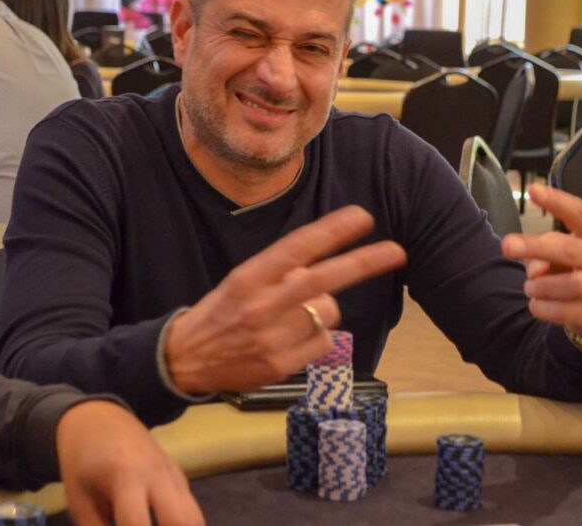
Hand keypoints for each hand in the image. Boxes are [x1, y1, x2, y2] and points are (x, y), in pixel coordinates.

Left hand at [56, 401, 203, 525]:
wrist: (99, 419)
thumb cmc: (83, 462)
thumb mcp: (80, 500)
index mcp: (126, 477)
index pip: (137, 525)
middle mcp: (158, 474)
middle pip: (184, 521)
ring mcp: (174, 473)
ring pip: (195, 518)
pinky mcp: (180, 476)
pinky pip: (191, 510)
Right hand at [165, 205, 406, 392]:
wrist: (185, 358)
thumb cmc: (222, 313)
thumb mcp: (243, 281)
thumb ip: (281, 272)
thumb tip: (320, 267)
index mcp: (251, 276)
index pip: (299, 247)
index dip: (334, 230)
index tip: (363, 217)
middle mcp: (263, 304)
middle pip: (325, 278)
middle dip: (365, 262)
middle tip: (396, 251)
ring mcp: (273, 336)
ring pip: (329, 311)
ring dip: (322, 311)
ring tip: (293, 318)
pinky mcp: (281, 364)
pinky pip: (323, 342)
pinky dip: (316, 339)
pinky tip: (290, 342)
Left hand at [501, 184, 581, 343]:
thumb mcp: (568, 252)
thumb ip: (548, 248)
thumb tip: (534, 267)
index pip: (579, 212)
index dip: (556, 201)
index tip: (532, 190)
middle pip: (569, 249)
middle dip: (536, 246)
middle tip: (506, 245)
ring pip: (571, 283)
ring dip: (541, 285)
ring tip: (530, 287)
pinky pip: (565, 312)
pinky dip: (544, 308)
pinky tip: (536, 305)